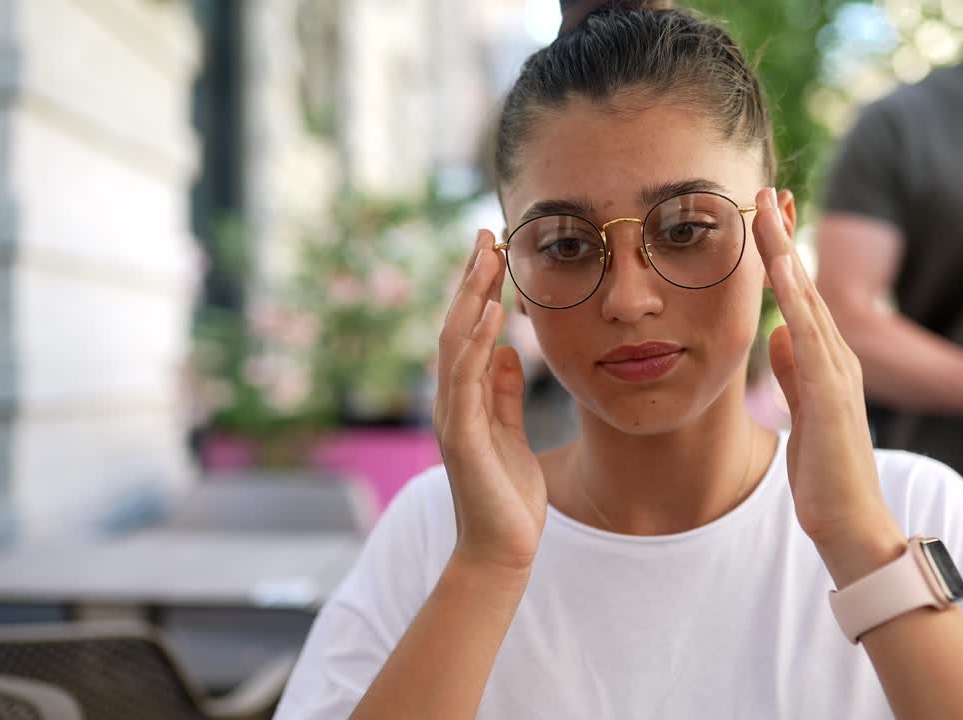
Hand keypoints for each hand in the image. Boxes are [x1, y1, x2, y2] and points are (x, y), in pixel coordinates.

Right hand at [433, 230, 546, 572]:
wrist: (502, 552)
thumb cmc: (508, 497)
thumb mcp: (510, 432)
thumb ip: (503, 393)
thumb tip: (504, 351)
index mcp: (466, 398)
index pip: (469, 332)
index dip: (479, 290)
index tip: (495, 249)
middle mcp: (452, 402)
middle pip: (457, 328)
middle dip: (471, 280)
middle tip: (487, 234)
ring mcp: (452, 418)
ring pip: (455, 346)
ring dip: (471, 299)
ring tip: (487, 259)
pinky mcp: (462, 438)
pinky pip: (466, 382)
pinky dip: (476, 343)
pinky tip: (492, 313)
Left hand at [751, 188, 904, 585]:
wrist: (852, 524)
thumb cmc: (826, 474)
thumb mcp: (804, 412)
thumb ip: (796, 373)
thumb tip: (781, 334)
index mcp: (826, 363)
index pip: (802, 298)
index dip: (782, 256)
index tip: (764, 218)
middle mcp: (837, 358)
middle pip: (807, 285)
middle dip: (784, 237)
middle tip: (768, 191)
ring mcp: (837, 374)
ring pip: (809, 299)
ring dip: (786, 252)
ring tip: (767, 209)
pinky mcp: (831, 395)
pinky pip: (811, 335)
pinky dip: (797, 299)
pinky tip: (781, 268)